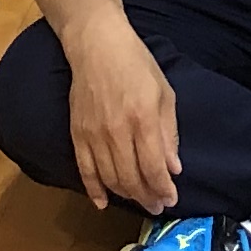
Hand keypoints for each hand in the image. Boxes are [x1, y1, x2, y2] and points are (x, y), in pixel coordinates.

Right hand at [63, 23, 181, 212]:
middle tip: (156, 205)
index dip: (163, 189)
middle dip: (147, 197)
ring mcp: (94, 134)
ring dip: (126, 195)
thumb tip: (173, 168)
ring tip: (139, 200)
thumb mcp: (164, 92)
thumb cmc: (136, 64)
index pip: (153, 167)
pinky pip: (85, 170)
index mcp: (143, 117)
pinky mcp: (77, 134)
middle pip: (131, 178)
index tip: (170, 199)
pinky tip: (104, 202)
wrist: (97, 45)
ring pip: (110, 178)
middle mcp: (117, 130)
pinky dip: (94, 190)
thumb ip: (169, 132)